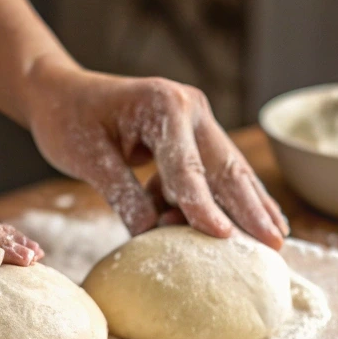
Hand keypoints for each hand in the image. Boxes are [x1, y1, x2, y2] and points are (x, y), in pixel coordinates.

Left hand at [25, 56, 287, 248]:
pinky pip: (214, 172)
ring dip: (251, 205)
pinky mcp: (192, 136)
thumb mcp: (88, 158)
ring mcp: (196, 120)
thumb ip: (121, 194)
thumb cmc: (68, 120)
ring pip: (229, 170)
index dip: (203, 206)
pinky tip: (254, 224)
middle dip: (251, 208)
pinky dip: (229, 199)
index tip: (222, 237)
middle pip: (225, 167)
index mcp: (164, 105)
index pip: (187, 167)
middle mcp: (190, 108)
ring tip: (276, 240)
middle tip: (274, 245)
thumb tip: (150, 234)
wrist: (60, 93)